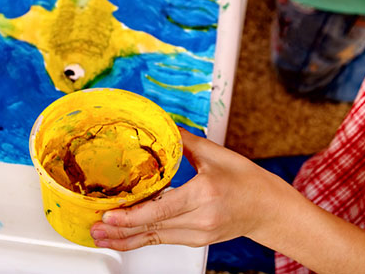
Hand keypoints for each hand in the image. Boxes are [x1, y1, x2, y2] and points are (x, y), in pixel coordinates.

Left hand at [90, 129, 285, 249]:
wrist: (269, 208)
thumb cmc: (248, 181)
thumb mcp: (217, 155)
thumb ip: (185, 142)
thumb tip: (164, 125)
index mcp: (204, 193)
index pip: (161, 209)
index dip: (131, 216)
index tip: (110, 214)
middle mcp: (200, 218)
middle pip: (153, 228)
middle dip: (121, 230)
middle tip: (95, 227)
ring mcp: (199, 233)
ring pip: (156, 238)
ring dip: (127, 240)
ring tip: (102, 237)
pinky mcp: (198, 240)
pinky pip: (165, 239)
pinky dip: (143, 238)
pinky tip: (126, 238)